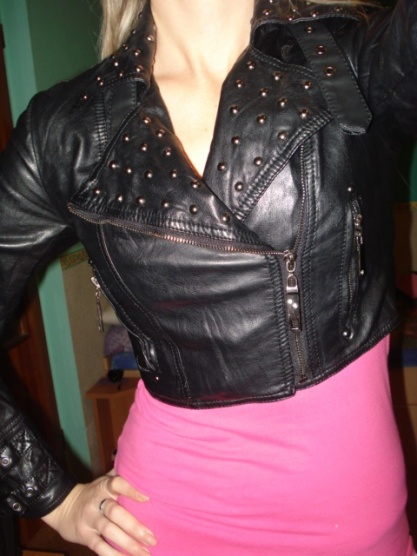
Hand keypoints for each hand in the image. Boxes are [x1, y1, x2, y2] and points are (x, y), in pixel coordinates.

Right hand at [42, 472, 156, 554]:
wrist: (63, 507)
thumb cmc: (93, 493)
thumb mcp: (103, 480)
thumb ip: (120, 474)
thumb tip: (140, 461)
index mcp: (103, 487)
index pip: (116, 484)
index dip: (130, 490)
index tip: (147, 498)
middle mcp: (97, 503)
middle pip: (115, 513)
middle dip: (134, 526)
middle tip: (151, 537)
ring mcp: (90, 520)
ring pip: (109, 531)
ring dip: (128, 544)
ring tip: (145, 552)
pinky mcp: (84, 536)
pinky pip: (99, 547)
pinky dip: (112, 555)